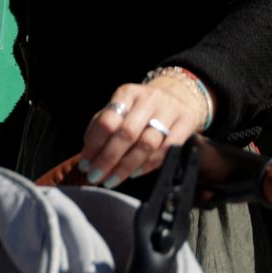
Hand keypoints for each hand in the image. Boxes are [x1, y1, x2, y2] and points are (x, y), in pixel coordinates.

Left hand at [79, 76, 206, 188]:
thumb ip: (102, 127)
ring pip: (147, 144)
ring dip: (126, 166)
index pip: (107, 120)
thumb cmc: (140, 108)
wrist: (178, 96)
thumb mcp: (120, 109)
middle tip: (95, 176)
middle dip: (108, 159)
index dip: (94, 145)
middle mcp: (149, 99)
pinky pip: (166, 150)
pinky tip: (134, 173)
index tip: (85, 164)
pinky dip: (148, 165)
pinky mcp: (186, 123)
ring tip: (111, 179)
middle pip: (127, 133)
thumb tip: (87, 155)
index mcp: (127, 93)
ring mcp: (170, 110)